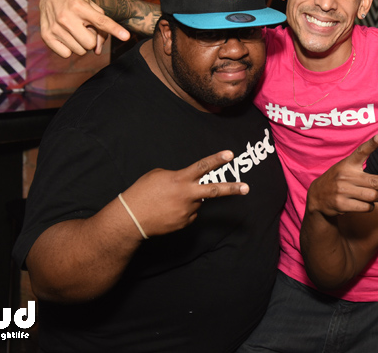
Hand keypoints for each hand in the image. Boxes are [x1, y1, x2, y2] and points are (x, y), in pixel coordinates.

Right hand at [40, 0, 129, 57]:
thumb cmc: (78, 4)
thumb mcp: (93, 9)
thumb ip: (102, 28)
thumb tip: (98, 52)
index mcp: (80, 6)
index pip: (101, 21)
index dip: (115, 29)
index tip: (127, 36)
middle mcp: (65, 17)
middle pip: (90, 44)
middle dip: (92, 39)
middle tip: (85, 28)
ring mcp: (54, 27)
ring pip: (80, 51)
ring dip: (81, 44)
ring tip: (75, 30)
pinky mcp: (46, 36)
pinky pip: (66, 54)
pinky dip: (69, 48)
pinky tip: (66, 36)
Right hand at [120, 150, 248, 236]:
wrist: (131, 219)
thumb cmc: (141, 193)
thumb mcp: (158, 175)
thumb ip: (178, 176)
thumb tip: (189, 182)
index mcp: (180, 180)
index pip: (202, 166)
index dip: (217, 159)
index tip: (230, 154)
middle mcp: (187, 195)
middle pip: (214, 191)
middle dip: (232, 189)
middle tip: (246, 188)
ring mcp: (187, 211)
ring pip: (196, 202)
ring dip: (188, 199)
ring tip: (168, 201)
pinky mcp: (185, 223)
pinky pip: (190, 213)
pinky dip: (183, 211)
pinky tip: (168, 211)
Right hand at [306, 134, 377, 216]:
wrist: (316, 196)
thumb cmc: (339, 180)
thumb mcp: (347, 169)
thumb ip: (367, 177)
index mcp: (348, 164)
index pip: (361, 152)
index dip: (372, 144)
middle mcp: (345, 176)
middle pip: (375, 182)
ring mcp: (343, 190)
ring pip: (373, 197)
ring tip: (375, 196)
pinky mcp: (341, 204)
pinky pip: (366, 207)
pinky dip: (370, 207)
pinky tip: (361, 203)